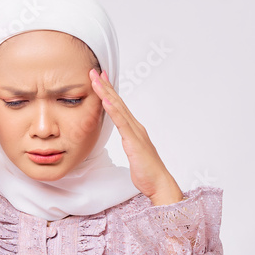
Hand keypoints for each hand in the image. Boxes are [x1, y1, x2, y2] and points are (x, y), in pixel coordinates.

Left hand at [88, 68, 182, 205]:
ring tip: (96, 80)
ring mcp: (135, 132)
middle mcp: (136, 127)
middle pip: (118, 102)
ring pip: (118, 108)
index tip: (100, 79)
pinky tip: (105, 100)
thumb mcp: (134, 153)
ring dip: (106, 92)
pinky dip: (113, 110)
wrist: (159, 182)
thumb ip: (130, 143)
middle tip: (95, 71)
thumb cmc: (147, 171)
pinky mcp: (133, 141)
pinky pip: (121, 123)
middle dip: (105, 85)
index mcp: (134, 129)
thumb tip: (126, 139)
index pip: (119, 107)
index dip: (109, 92)